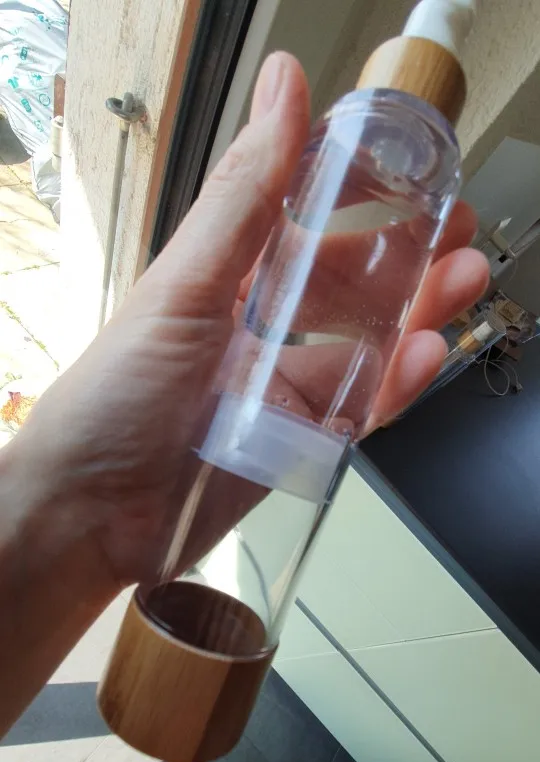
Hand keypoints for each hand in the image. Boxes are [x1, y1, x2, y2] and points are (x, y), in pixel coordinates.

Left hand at [7, 52, 488, 588]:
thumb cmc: (113, 395)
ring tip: (463, 282)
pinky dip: (396, 384)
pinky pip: (358, 411)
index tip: (407, 175)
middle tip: (457, 234)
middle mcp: (253, 335)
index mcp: (222, 285)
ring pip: (363, 350)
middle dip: (405, 261)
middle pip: (345, 292)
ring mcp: (278, 393)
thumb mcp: (183, 285)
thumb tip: (283, 89)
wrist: (90, 513)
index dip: (356, 200)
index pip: (300, 228)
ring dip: (417, 315)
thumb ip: (243, 196)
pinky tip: (425, 354)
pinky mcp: (296, 448)